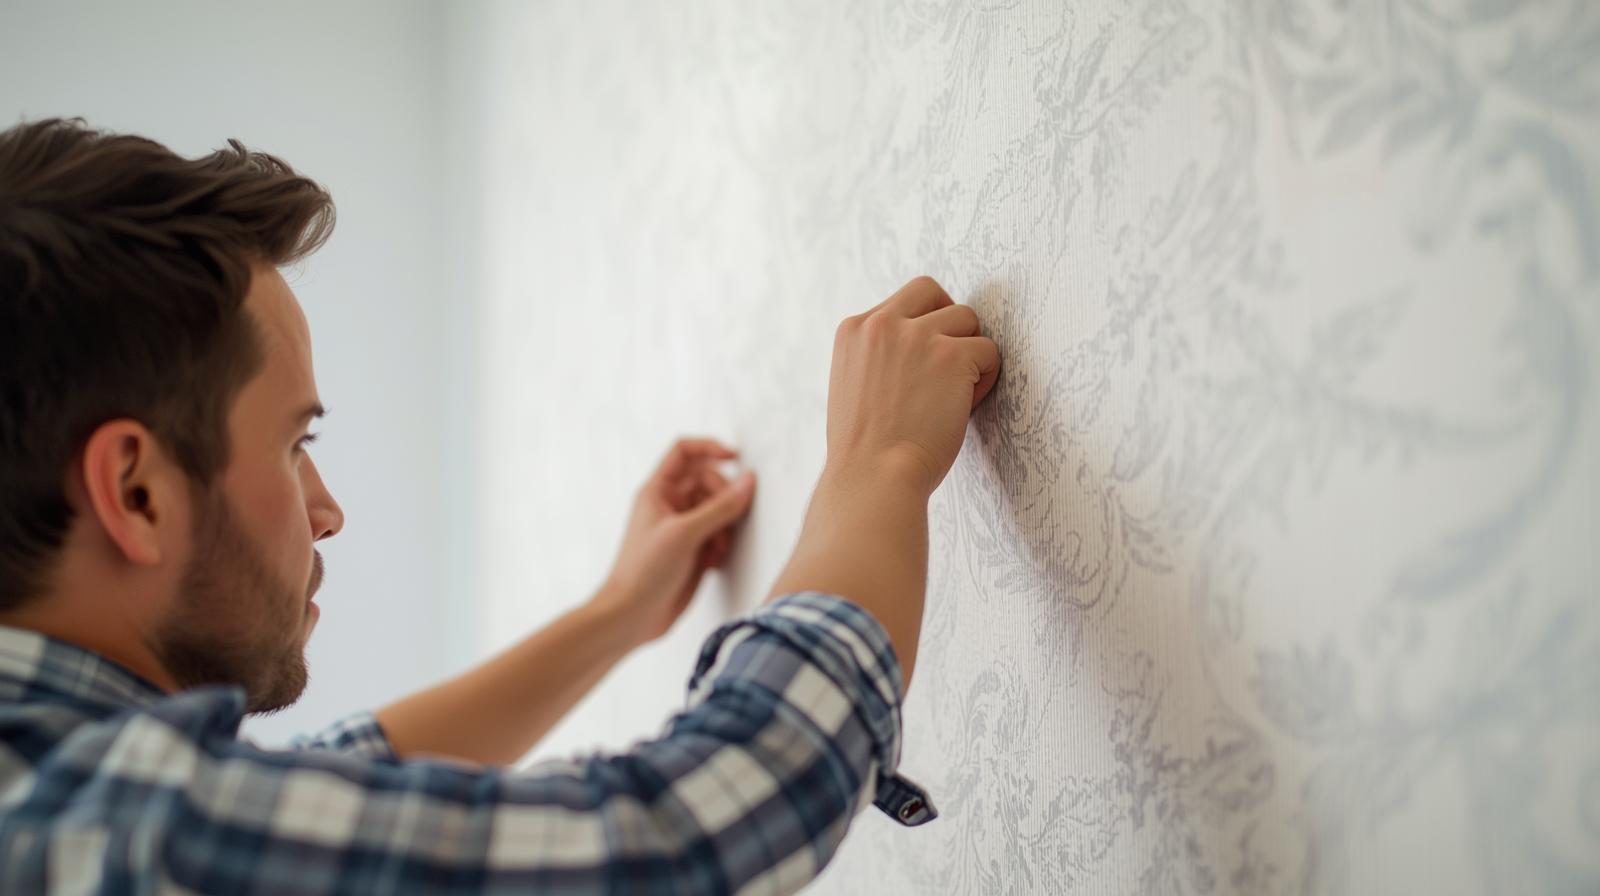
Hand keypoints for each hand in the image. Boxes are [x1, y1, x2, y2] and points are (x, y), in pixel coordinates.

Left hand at [595, 437, 756, 645]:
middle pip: (708, 480)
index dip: (710, 448)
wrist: (631, 616)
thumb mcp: (684, 534)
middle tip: (726, 522)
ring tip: (716, 549)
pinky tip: (713, 563)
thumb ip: (720, 506)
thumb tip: (748, 481)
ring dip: (725, 526)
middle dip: (723, 498)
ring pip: (717, 509)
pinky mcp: (692, 549)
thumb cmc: (642, 572)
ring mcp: (682, 527)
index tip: (736, 457)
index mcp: (657, 490)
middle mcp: (669, 505)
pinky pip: (718, 533)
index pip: (684, 452)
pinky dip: (721, 544)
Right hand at [825, 275, 1000, 496]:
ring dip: (969, 353)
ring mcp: (919, 337)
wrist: (873, 478)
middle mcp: (883, 324)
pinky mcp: (952, 357)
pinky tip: (965, 407)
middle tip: (950, 366)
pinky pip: (989, 352)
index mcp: (854, 329)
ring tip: (957, 393)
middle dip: (948, 324)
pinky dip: (985, 378)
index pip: (903, 301)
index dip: (921, 326)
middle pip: (934, 293)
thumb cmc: (865, 449)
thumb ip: (876, 355)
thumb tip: (914, 347)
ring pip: (968, 319)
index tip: (924, 362)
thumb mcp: (852, 385)